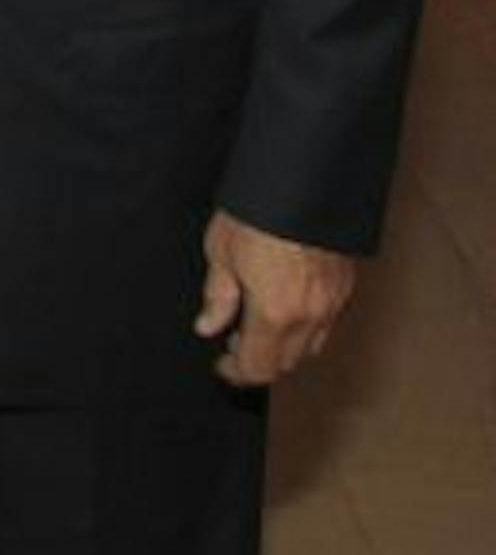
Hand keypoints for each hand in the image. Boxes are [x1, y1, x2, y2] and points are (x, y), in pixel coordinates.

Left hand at [193, 208, 355, 386]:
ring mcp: (333, 301)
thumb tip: (208, 325)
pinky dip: (306, 326)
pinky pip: (327, 322)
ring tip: (258, 320)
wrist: (303, 181)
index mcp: (275, 312)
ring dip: (285, 345)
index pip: (259, 367)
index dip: (236, 372)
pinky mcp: (345, 285)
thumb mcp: (221, 251)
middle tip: (236, 340)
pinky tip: (285, 303)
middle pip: (287, 362)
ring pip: (311, 346)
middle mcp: (311, 315)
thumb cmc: (257, 212)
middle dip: (260, 360)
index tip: (222, 365)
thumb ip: (217, 296)